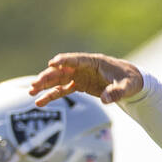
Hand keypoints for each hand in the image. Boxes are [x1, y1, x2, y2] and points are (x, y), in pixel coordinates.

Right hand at [29, 53, 143, 105]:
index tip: (52, 63)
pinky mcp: (79, 85)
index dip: (64, 61)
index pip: (76, 60)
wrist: (131, 82)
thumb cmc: (130, 80)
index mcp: (94, 62)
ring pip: (58, 79)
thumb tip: (105, 100)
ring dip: (45, 85)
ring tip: (31, 92)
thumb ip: (117, 93)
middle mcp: (84, 67)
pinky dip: (52, 95)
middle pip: (62, 70)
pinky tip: (40, 102)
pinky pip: (62, 90)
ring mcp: (80, 76)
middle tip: (34, 85)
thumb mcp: (127, 87)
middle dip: (48, 77)